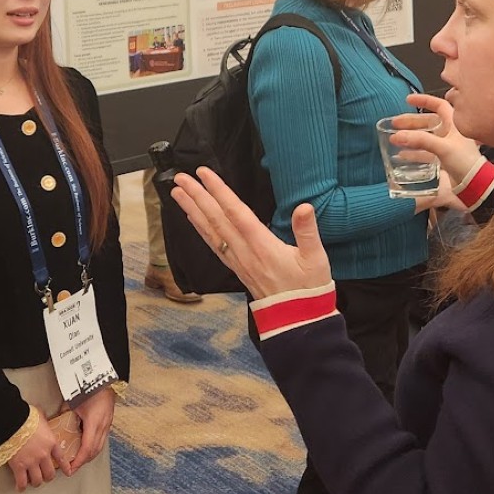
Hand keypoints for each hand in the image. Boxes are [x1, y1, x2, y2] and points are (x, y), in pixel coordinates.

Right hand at [7, 407, 64, 491]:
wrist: (12, 422)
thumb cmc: (25, 417)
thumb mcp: (40, 416)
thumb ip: (43, 419)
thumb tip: (42, 415)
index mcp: (50, 442)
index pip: (61, 458)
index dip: (65, 467)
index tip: (67, 472)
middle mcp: (43, 455)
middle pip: (50, 473)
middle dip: (48, 476)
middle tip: (45, 476)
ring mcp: (31, 462)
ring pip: (37, 480)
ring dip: (36, 482)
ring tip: (33, 482)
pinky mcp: (19, 466)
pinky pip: (22, 482)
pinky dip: (21, 486)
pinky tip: (20, 487)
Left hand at [68, 386, 115, 470]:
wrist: (106, 380)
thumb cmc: (91, 388)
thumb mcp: (74, 401)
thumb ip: (65, 413)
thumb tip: (56, 421)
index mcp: (93, 423)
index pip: (86, 448)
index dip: (78, 461)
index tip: (70, 468)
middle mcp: (102, 426)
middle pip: (94, 451)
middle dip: (83, 462)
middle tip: (72, 467)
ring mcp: (107, 425)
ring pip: (99, 447)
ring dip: (89, 456)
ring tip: (78, 460)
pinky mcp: (108, 423)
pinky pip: (101, 440)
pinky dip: (93, 448)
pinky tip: (87, 448)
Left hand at [170, 167, 331, 298]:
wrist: (296, 319)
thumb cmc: (308, 288)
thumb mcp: (315, 258)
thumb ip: (308, 231)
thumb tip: (303, 208)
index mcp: (263, 246)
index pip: (236, 213)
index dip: (219, 191)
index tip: (205, 174)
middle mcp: (245, 252)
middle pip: (216, 219)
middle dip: (197, 196)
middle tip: (180, 178)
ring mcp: (238, 261)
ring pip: (210, 231)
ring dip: (193, 210)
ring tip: (178, 194)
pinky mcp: (236, 268)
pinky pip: (213, 245)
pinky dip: (201, 229)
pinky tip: (193, 219)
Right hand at [400, 93, 482, 185]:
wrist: (475, 183)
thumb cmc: (465, 161)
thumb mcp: (443, 147)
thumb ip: (421, 140)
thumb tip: (399, 135)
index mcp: (454, 124)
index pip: (439, 105)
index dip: (424, 100)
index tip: (408, 100)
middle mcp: (450, 132)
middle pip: (428, 122)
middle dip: (410, 122)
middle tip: (395, 123)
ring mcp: (446, 145)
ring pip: (425, 136)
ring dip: (410, 137)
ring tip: (394, 138)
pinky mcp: (443, 157)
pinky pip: (425, 151)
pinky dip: (414, 152)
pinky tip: (402, 155)